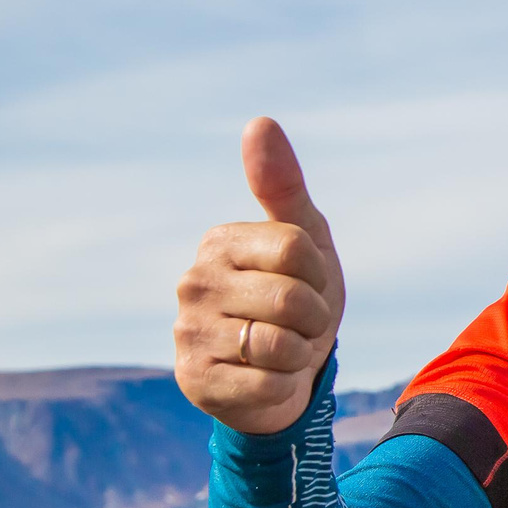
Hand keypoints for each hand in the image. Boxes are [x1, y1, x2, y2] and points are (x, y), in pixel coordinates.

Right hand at [174, 118, 346, 433]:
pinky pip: (267, 384)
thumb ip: (283, 186)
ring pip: (280, 345)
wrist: (280, 380)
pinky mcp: (193, 380)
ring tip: (282, 352)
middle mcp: (193, 281)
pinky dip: (283, 386)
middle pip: (292, 298)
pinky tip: (265, 379)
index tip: (308, 285)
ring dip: (300, 355)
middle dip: (314, 320)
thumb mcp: (305, 243)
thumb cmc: (296, 304)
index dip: (319, 275)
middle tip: (298, 326)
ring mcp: (187, 332)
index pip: (297, 249)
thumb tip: (259, 122)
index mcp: (219, 242)